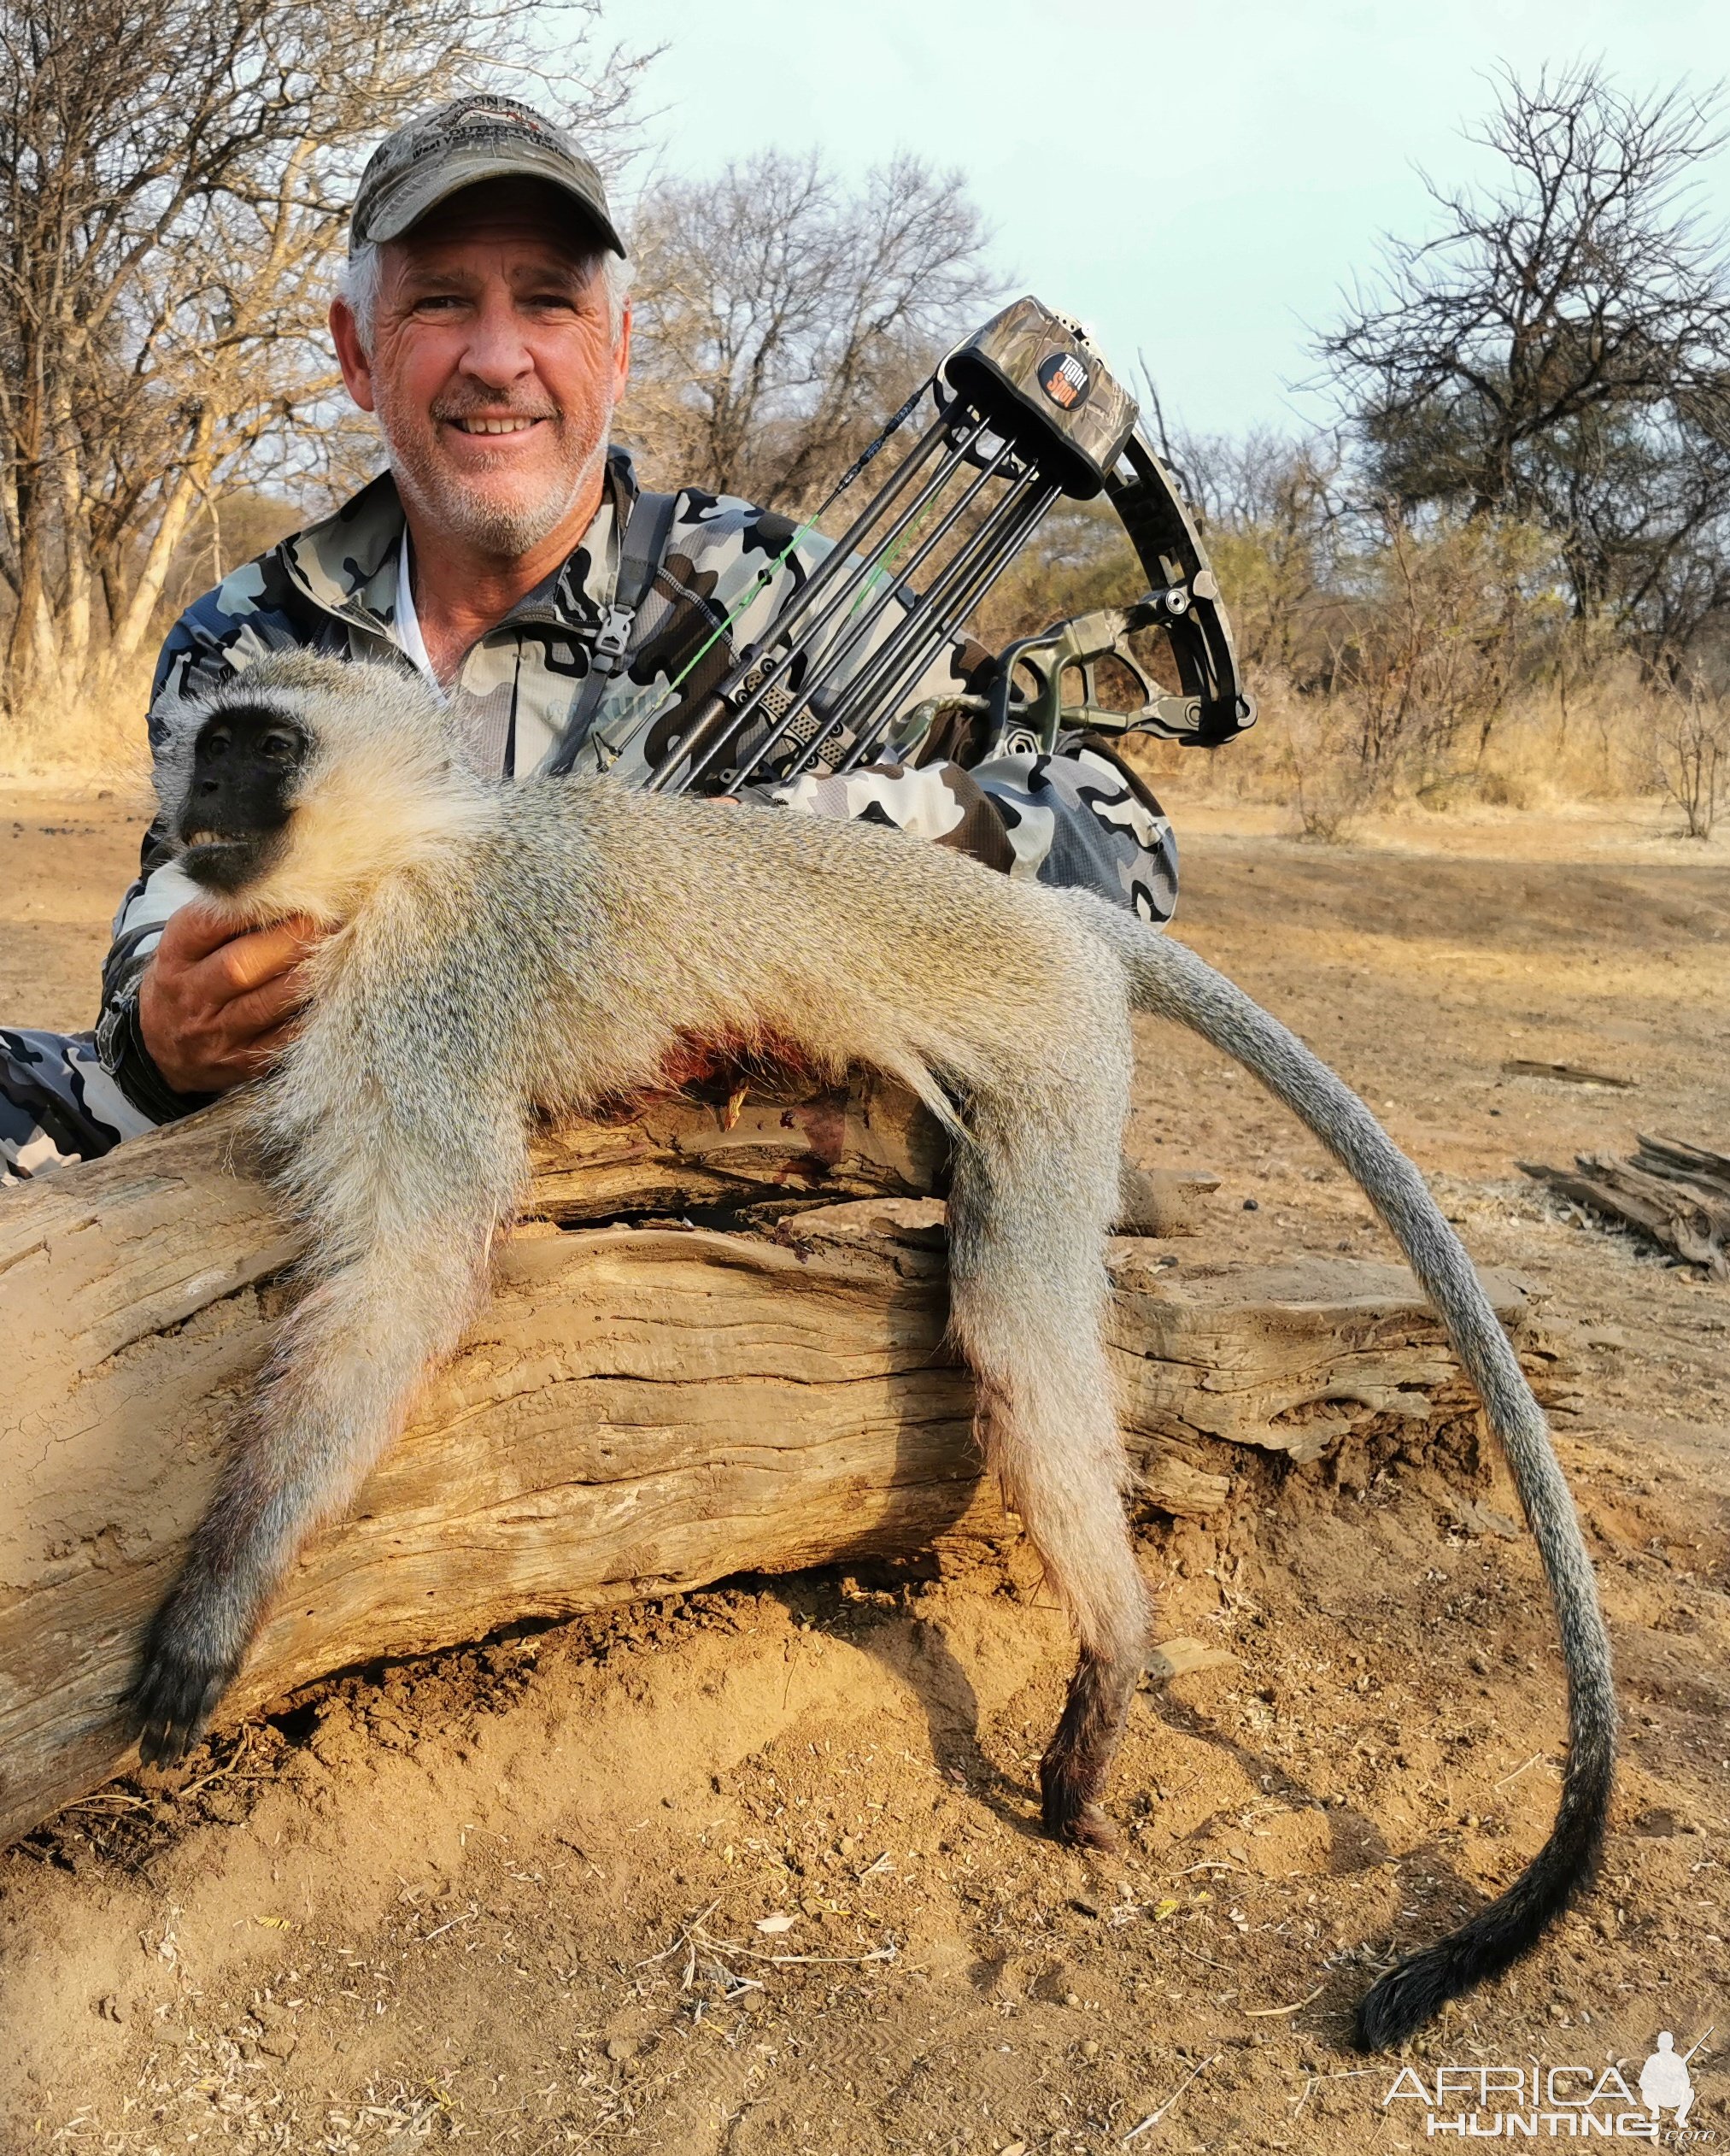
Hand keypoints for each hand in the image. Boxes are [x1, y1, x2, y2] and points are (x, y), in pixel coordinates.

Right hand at [138, 905, 325, 1095]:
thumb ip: (223, 918)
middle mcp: (190, 994)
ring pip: (264, 1005)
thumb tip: (284, 886)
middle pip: (239, 967)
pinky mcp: (240, 1061)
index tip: (289, 889)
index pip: (205, 925)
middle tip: (326, 921)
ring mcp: (214, 1032)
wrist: (161, 1047)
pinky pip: (282, 1040)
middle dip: (288, 941)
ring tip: (337, 952)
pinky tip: (333, 995)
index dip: (249, 907)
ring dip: (306, 977)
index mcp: (175, 956)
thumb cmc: (188, 979)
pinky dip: (309, 1017)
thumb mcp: (186, 944)